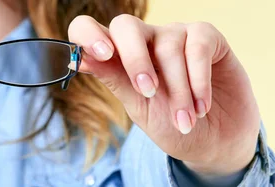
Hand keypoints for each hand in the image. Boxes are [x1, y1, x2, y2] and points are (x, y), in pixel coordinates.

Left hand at [67, 14, 260, 176]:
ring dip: (177, 90)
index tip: (100, 56)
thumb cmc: (169, 123)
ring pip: (167, 46)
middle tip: (148, 92)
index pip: (89, 29)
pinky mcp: (207, 37)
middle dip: (135, 60)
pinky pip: (197, 46)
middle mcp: (143, 39)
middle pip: (125, 26)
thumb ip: (114, 79)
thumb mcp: (138, 106)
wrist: (213, 141)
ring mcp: (174, 34)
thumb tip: (77, 60)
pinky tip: (201, 105)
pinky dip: (198, 80)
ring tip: (185, 119)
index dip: (87, 36)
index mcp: (117, 55)